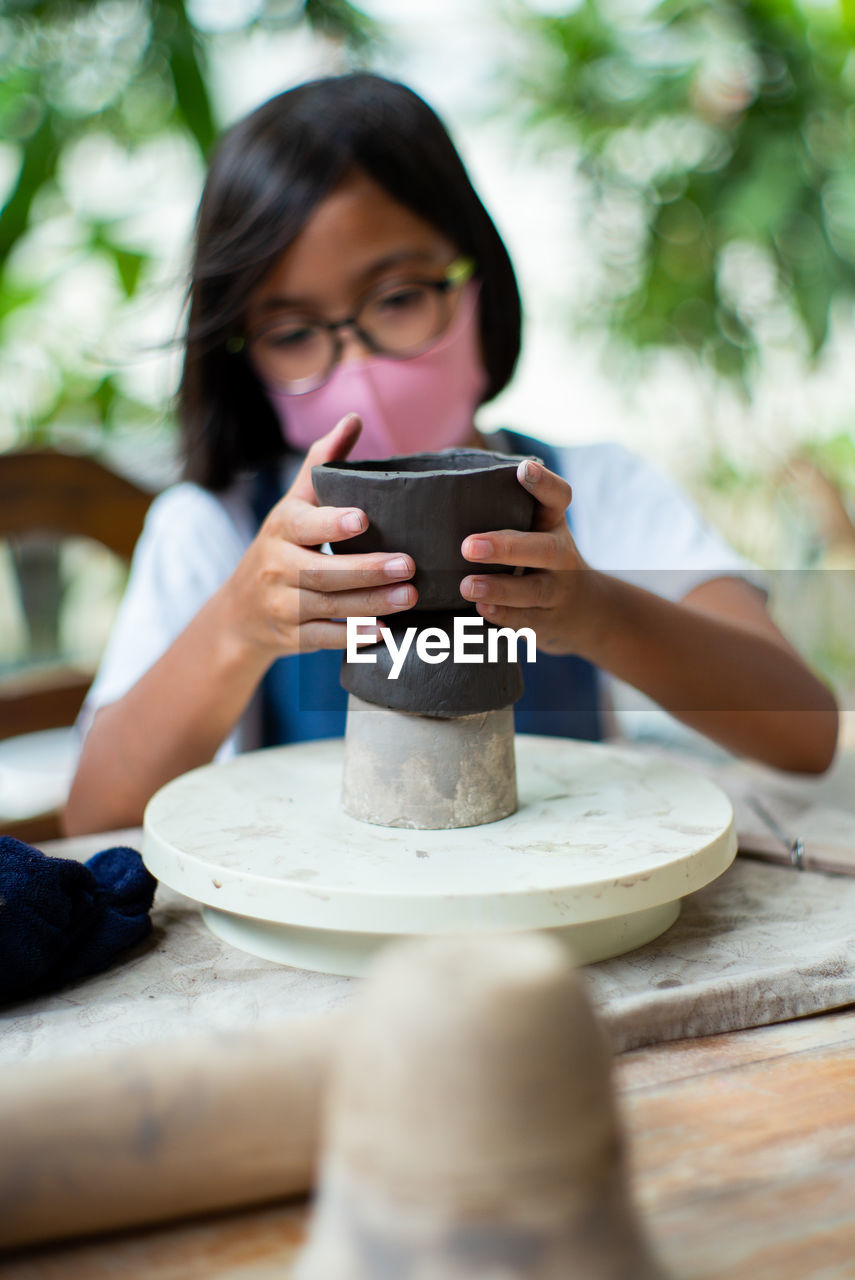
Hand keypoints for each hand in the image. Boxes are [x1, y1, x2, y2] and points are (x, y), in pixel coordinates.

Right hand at [218, 414, 416, 659]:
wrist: (239, 611)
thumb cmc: (282, 545)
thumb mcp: (294, 504)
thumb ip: (322, 464)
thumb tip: (353, 419)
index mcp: (282, 527)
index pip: (305, 524)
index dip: (332, 523)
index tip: (364, 519)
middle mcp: (277, 566)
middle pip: (323, 571)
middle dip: (367, 570)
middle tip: (410, 566)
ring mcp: (282, 605)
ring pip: (328, 606)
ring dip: (371, 603)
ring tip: (410, 596)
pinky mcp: (292, 637)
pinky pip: (323, 638)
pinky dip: (352, 636)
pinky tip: (384, 632)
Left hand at [459, 459, 597, 654]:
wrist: (588, 610)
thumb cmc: (541, 560)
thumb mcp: (537, 531)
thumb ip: (504, 512)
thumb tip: (441, 494)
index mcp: (554, 525)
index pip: (558, 498)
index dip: (544, 484)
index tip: (524, 469)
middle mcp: (561, 555)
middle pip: (544, 549)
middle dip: (506, 547)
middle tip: (468, 546)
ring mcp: (557, 590)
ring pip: (534, 589)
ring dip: (500, 588)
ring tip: (468, 586)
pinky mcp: (547, 621)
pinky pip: (527, 620)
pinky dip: (505, 616)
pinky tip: (481, 610)